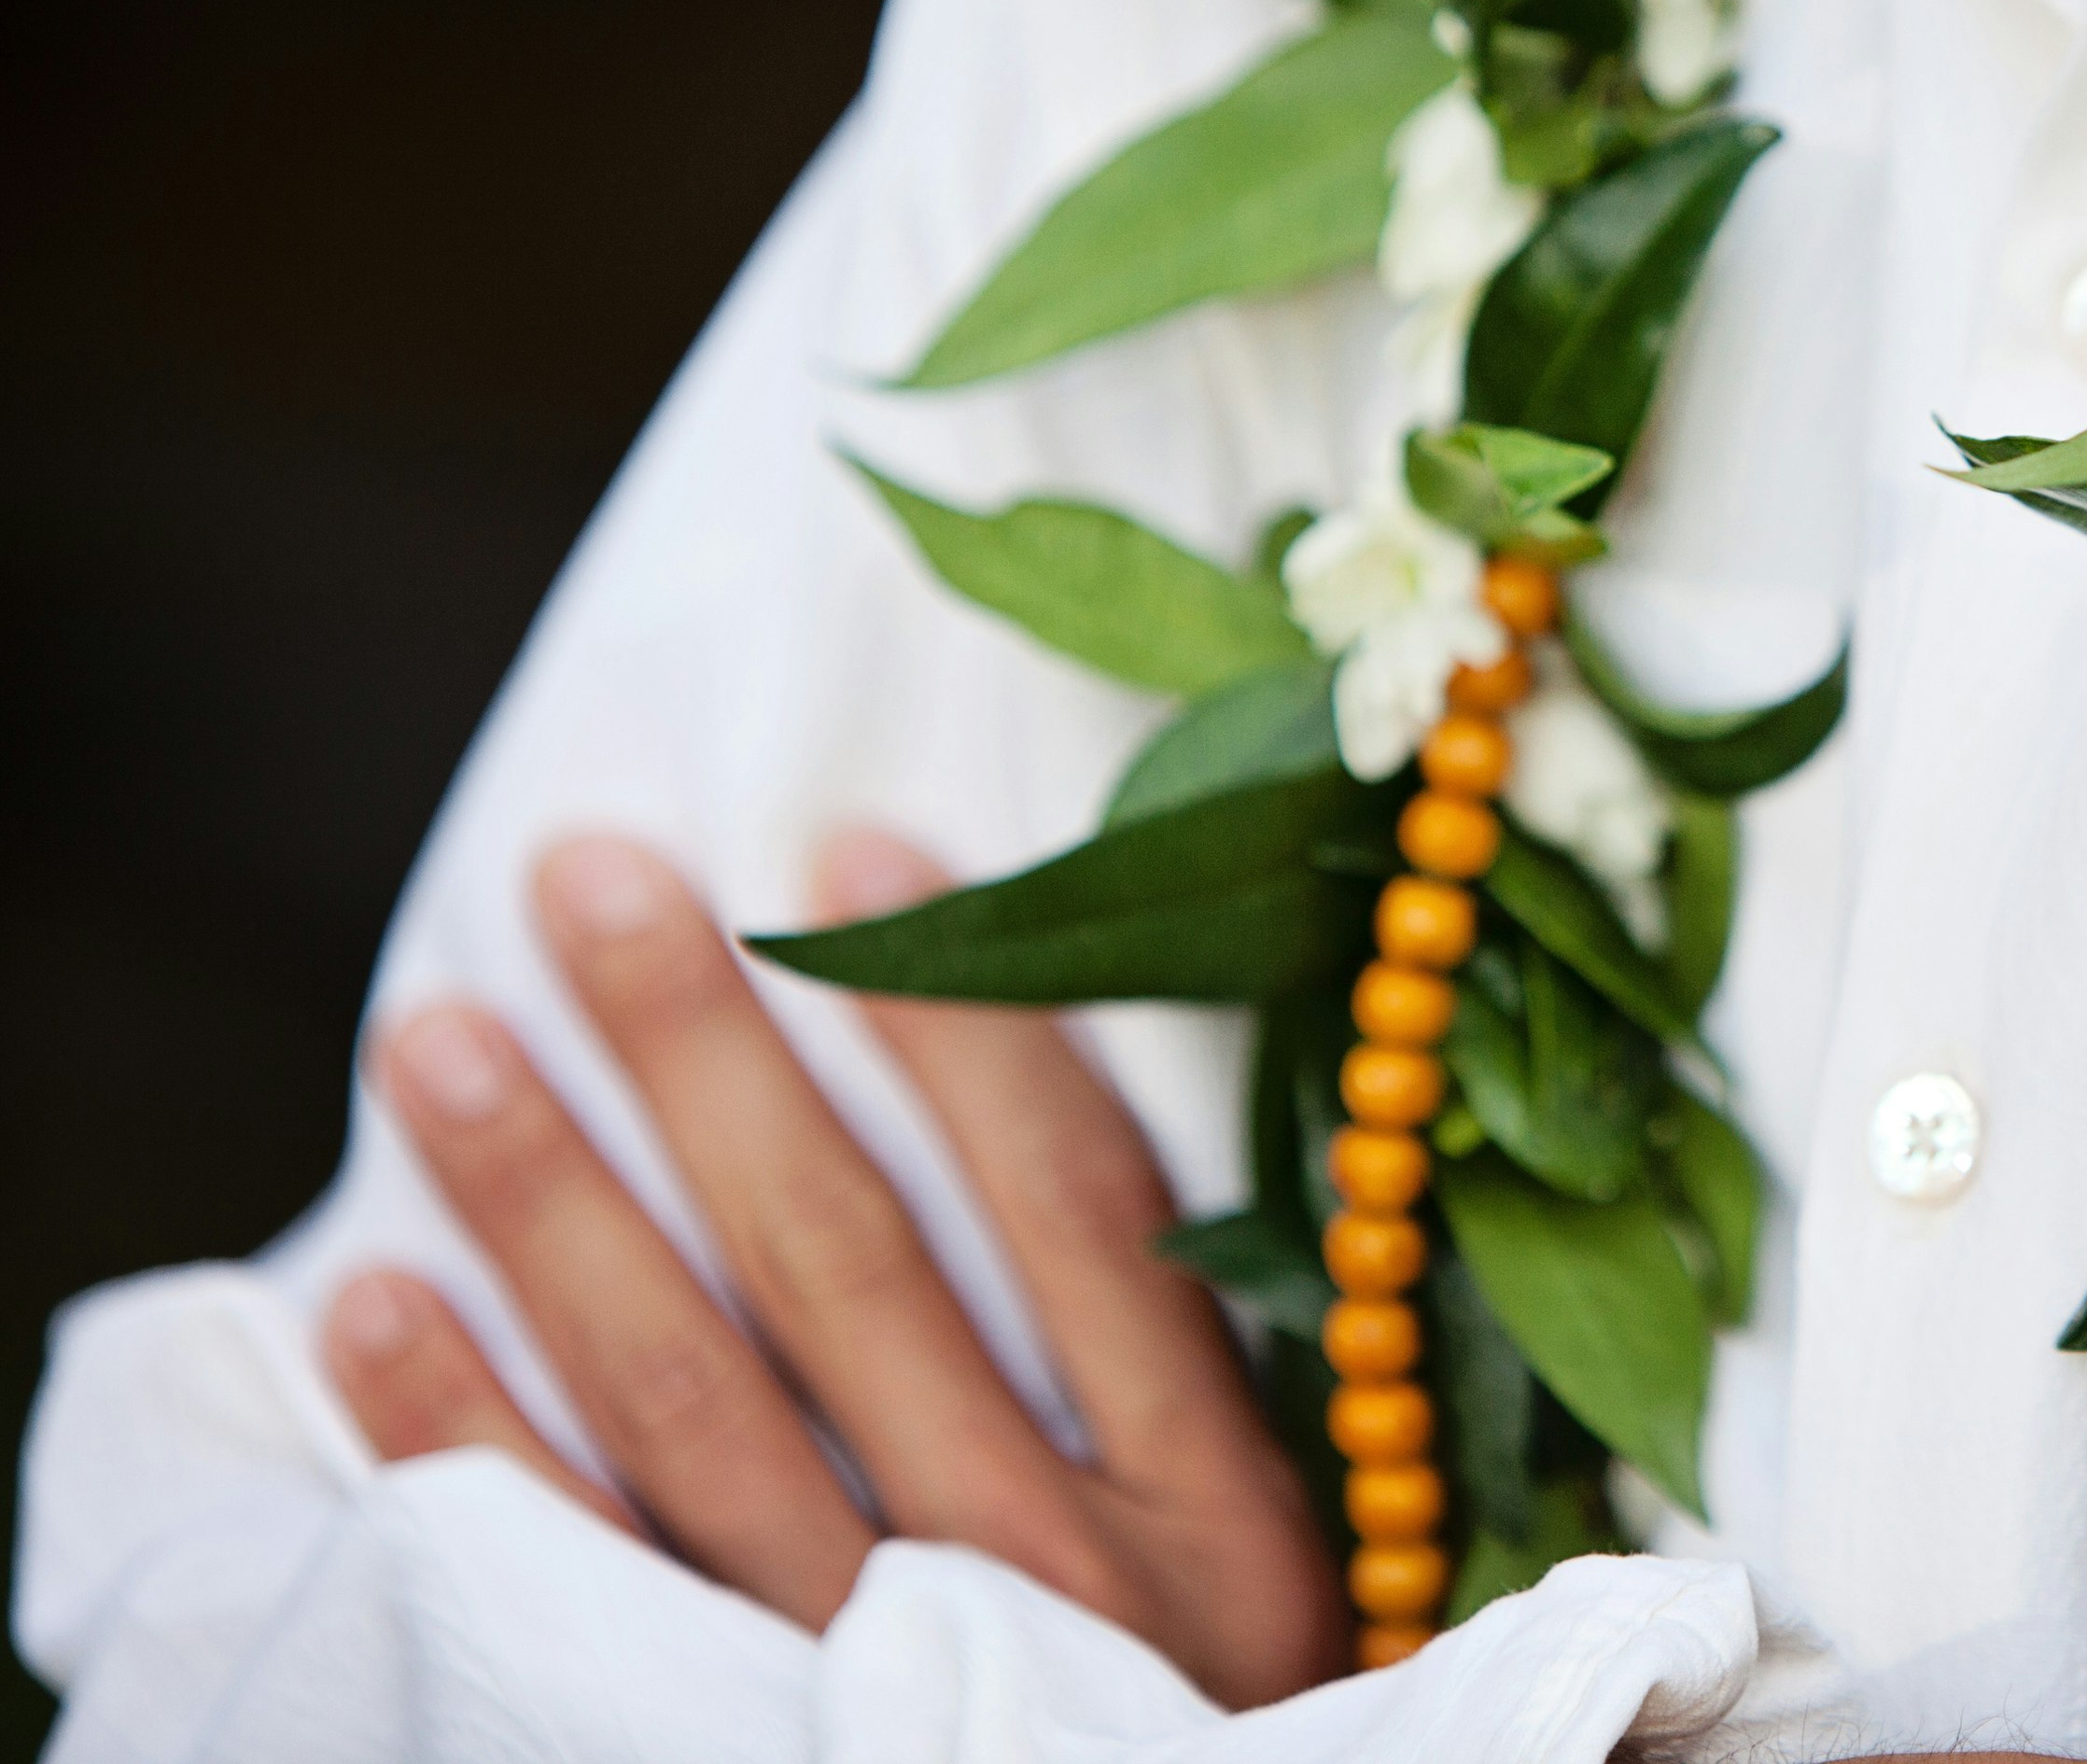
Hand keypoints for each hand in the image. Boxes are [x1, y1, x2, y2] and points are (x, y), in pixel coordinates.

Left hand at [320, 830, 1347, 1705]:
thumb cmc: (1217, 1705)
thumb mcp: (1274, 1549)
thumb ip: (1186, 1360)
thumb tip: (1038, 1082)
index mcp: (1211, 1512)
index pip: (1075, 1205)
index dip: (961, 1017)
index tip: (847, 848)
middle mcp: (1040, 1578)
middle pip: (849, 1266)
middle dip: (706, 1054)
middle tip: (587, 885)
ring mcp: (868, 1668)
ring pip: (689, 1395)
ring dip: (550, 1201)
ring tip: (440, 1044)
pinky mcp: (726, 1742)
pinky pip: (572, 1572)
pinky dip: (464, 1434)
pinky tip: (375, 1299)